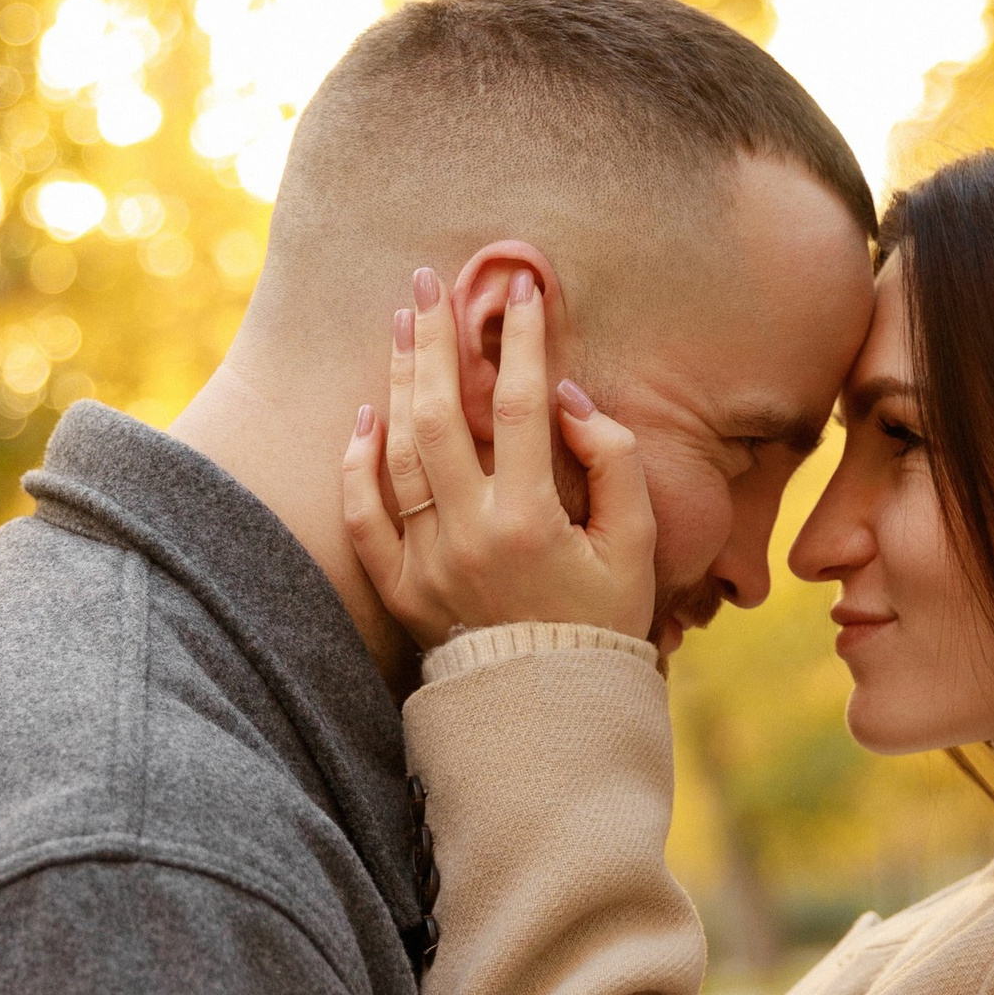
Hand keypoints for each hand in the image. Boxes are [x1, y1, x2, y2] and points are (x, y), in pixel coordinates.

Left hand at [342, 266, 657, 651]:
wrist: (548, 711)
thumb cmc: (600, 622)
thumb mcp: (635, 545)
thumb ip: (615, 463)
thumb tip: (568, 399)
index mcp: (530, 523)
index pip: (518, 409)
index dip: (520, 342)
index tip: (522, 290)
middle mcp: (468, 537)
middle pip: (440, 415)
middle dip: (433, 340)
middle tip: (428, 283)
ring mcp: (425, 563)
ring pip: (398, 454)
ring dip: (396, 383)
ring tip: (399, 325)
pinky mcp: (399, 589)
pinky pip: (363, 517)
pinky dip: (358, 464)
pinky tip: (366, 415)